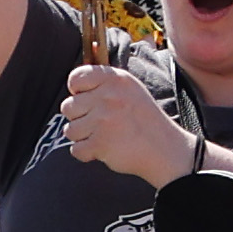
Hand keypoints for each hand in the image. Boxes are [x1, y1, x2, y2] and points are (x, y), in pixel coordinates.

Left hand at [53, 65, 198, 187]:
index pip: (76, 78)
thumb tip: (75, 88)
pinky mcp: (100, 143)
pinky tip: (104, 149)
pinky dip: (87, 153)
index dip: (76, 91)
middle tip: (100, 123)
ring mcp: (103, 120)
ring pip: (70, 130)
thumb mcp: (131, 89)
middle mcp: (108, 97)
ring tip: (104, 136)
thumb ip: (104, 84)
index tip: (86, 99)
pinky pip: (76, 149)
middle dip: (80, 118)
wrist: (165, 149)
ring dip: (83, 137)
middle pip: (68, 107)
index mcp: (115, 79)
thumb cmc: (146, 120)